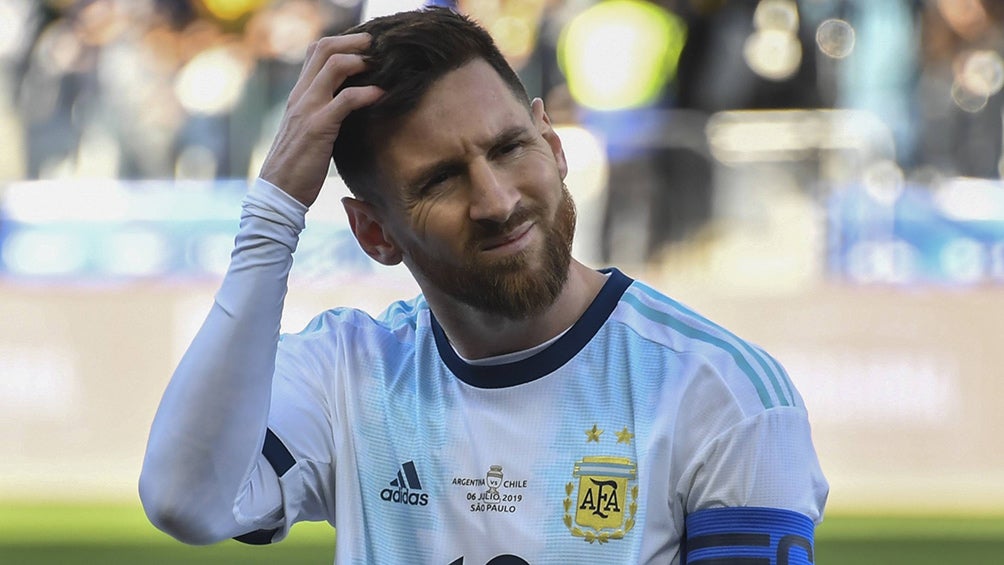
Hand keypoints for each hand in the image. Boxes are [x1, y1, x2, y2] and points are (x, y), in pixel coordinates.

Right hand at [259, 33, 382, 206]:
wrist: (278, 193)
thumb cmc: (297, 167)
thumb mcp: (309, 132)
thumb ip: (324, 114)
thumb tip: (350, 107)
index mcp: (298, 95)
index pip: (316, 52)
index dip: (342, 43)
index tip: (365, 49)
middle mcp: (301, 96)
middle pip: (324, 48)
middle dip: (354, 42)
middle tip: (376, 46)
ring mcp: (308, 109)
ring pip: (334, 65)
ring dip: (362, 60)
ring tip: (381, 65)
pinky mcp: (318, 127)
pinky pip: (346, 99)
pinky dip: (368, 93)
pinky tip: (382, 95)